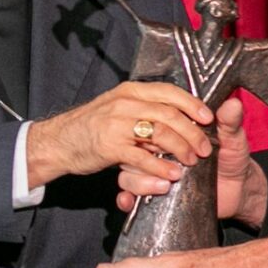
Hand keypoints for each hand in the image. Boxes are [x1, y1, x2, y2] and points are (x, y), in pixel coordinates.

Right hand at [27, 82, 214, 185]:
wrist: (58, 142)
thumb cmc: (91, 127)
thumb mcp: (118, 108)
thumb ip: (144, 109)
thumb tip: (176, 114)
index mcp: (130, 91)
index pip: (169, 92)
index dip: (192, 104)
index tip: (208, 118)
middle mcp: (125, 103)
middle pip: (170, 114)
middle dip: (192, 133)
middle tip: (204, 149)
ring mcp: (117, 124)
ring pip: (160, 134)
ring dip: (180, 149)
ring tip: (190, 162)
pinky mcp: (110, 146)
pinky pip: (142, 157)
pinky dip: (159, 168)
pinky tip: (170, 176)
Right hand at [116, 97, 267, 227]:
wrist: (237, 192)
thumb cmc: (231, 161)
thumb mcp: (233, 139)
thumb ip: (231, 123)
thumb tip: (232, 105)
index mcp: (172, 124)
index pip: (162, 109)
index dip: (177, 113)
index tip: (201, 122)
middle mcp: (156, 142)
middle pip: (143, 136)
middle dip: (168, 146)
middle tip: (191, 159)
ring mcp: (148, 165)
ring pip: (130, 165)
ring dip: (144, 175)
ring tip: (170, 181)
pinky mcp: (146, 188)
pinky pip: (127, 190)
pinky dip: (127, 195)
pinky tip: (131, 200)